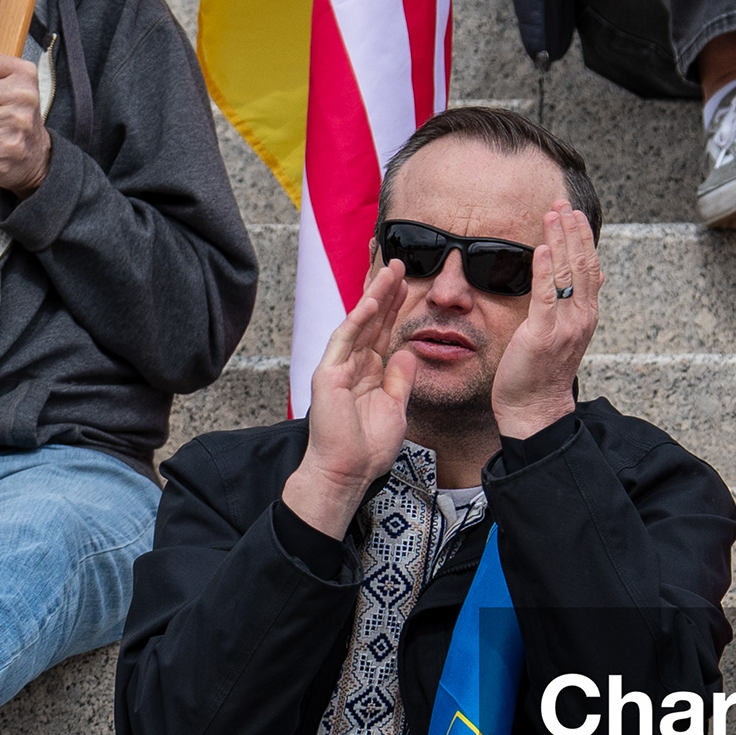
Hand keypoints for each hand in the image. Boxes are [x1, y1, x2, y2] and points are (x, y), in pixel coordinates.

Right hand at [281, 260, 417, 535]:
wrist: (348, 473)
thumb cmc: (369, 448)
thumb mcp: (397, 407)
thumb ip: (400, 379)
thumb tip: (407, 351)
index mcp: (369, 372)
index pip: (383, 331)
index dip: (395, 305)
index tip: (407, 282)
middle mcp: (353, 365)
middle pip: (371, 320)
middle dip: (385, 290)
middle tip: (398, 261)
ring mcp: (338, 368)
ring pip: (358, 323)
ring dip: (374, 295)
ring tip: (389, 269)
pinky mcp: (328, 375)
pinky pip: (343, 341)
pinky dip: (357, 320)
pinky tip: (370, 300)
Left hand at [489, 199, 600, 442]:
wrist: (536, 409)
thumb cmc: (542, 374)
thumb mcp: (565, 334)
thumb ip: (575, 305)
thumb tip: (594, 278)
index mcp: (586, 315)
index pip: (590, 267)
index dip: (582, 238)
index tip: (573, 213)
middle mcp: (581, 317)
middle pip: (582, 263)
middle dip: (573, 230)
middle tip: (563, 203)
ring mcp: (564, 325)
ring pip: (568, 274)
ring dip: (561, 240)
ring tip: (553, 214)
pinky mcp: (542, 334)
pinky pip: (546, 296)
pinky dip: (546, 270)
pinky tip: (543, 248)